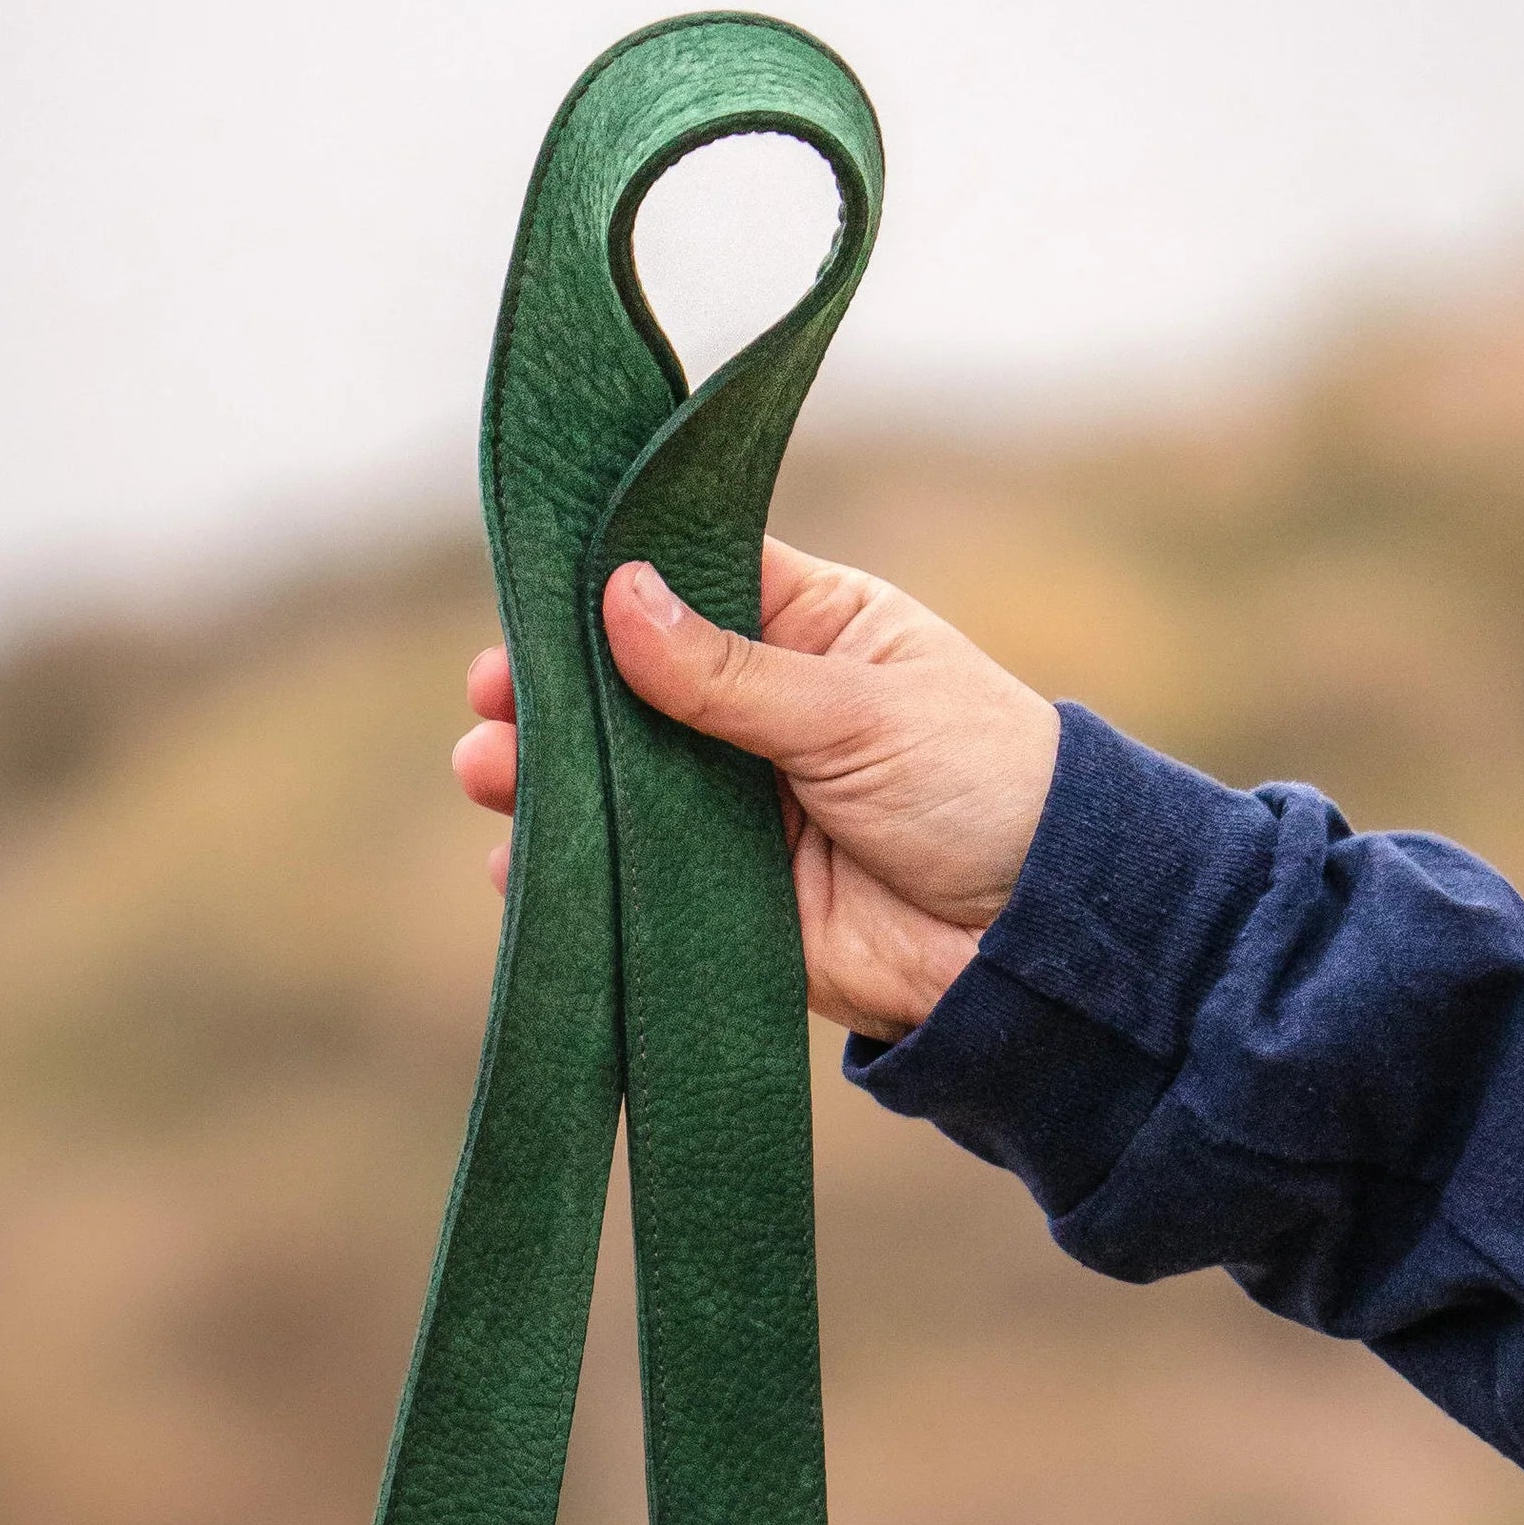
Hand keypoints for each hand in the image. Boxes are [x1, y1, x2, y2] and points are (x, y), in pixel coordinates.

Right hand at [451, 540, 1059, 1043]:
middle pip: (633, 690)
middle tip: (493, 702)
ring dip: (551, 784)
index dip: (609, 586)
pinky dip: (579, 878)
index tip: (534, 596)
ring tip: (488, 776)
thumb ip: (730, 673)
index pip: (688, 583)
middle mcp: (761, 713)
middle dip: (557, 696)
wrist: (1035, 940)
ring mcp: (740, 808)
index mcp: (807, 631)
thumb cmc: (982, 785)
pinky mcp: (730, 900)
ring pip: (622, 786)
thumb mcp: (856, 709)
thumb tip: (620, 598)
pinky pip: (635, 882)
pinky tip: (524, 868)